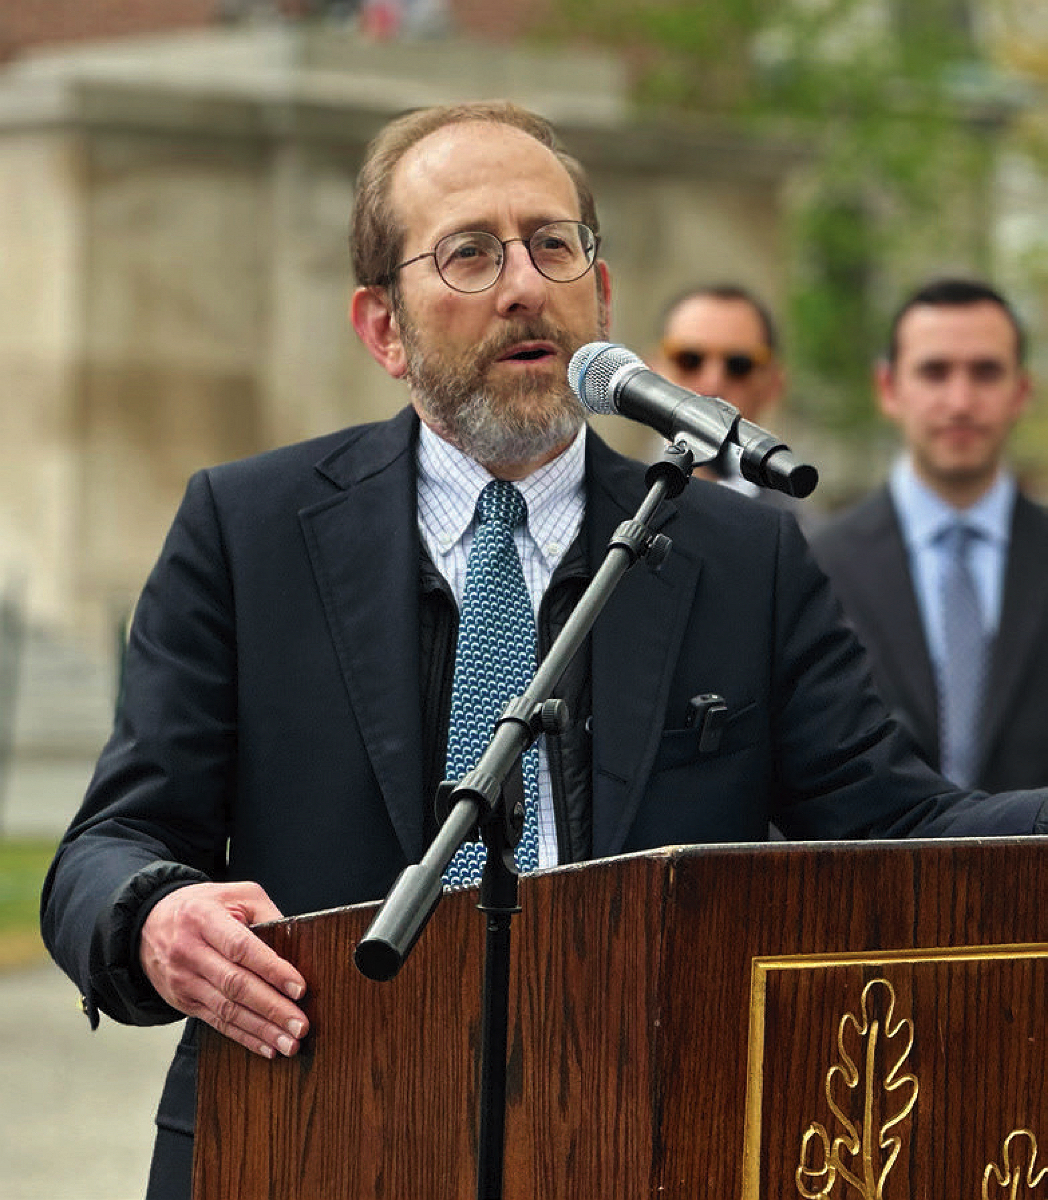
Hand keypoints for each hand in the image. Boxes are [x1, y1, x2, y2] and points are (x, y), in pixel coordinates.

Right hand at [139, 881, 308, 1059]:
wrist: (148, 923)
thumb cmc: (202, 906)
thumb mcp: (234, 894)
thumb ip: (265, 914)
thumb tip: (296, 946)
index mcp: (204, 918)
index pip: (241, 948)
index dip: (272, 969)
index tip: (299, 988)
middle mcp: (189, 951)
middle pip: (235, 985)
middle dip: (272, 1008)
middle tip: (300, 1025)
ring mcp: (183, 980)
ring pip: (226, 1010)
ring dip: (261, 1030)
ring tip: (289, 1044)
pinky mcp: (182, 1001)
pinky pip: (216, 1022)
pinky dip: (243, 1037)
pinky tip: (266, 1047)